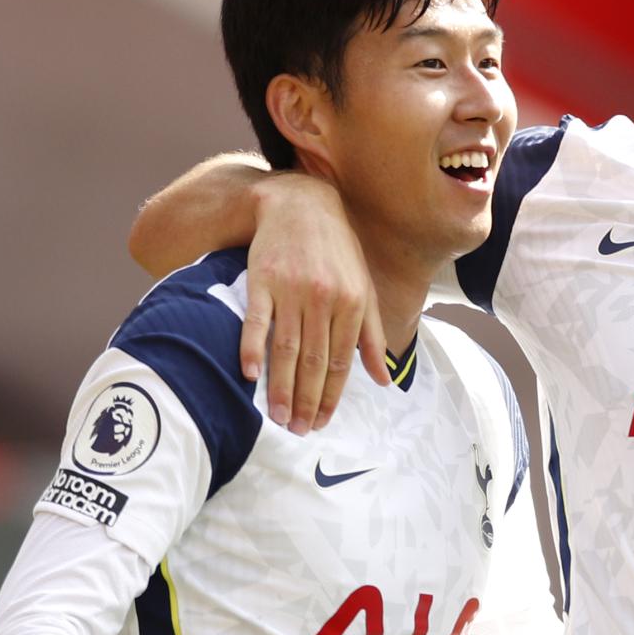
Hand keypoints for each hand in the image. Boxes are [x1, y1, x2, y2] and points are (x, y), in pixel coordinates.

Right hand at [243, 174, 390, 434]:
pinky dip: (252, 348)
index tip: (321, 422)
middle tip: (298, 430)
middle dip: (306, 401)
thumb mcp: (364, 288)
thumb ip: (372, 336)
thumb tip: (383, 380)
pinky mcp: (262, 279)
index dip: (330, 396)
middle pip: (313, 362)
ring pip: (286, 349)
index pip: (340, 363)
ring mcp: (292, 290)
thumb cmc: (337, 250)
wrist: (300, 203)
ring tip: (277, 417)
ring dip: (281, 387)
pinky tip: (250, 375)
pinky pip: (256, 321)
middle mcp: (325, 299)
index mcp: (352, 304)